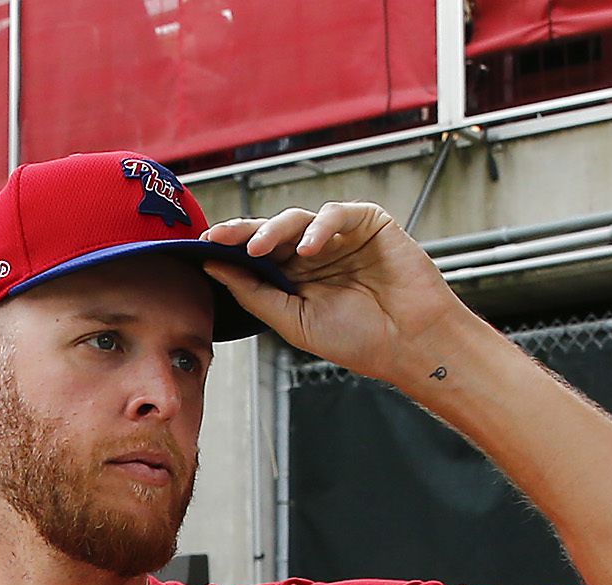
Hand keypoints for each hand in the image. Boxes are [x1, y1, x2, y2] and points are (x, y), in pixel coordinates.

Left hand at [197, 202, 475, 387]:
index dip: (230, 247)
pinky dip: (320, 227)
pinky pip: (337, 214)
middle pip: (271, 231)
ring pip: (299, 219)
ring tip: (258, 249)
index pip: (255, 254)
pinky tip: (309, 248)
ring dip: (275, 230)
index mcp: (294, 276)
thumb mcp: (293, 321)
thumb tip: (214, 268)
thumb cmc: (357, 338)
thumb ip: (254, 293)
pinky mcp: (368, 223)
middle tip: (219, 238)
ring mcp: (340, 236)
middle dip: (242, 232)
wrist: (408, 343)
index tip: (203, 247)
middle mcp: (314, 252)